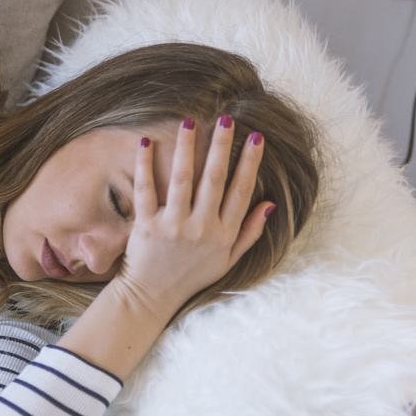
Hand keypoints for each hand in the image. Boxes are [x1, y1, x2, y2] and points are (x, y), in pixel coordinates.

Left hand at [114, 116, 271, 320]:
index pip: (241, 191)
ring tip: (189, 122)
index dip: (250, 163)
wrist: (150, 297)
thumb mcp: (228, 260)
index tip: (256, 138)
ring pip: (182, 179)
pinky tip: (147, 143)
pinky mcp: (146, 227)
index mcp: (223, 234)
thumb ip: (249, 232)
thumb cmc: (191, 277)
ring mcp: (173, 226)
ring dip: (187, 148)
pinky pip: (146, 191)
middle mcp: (201, 227)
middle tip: (227, 119)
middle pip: (215, 179)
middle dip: (222, 146)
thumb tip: (270, 204)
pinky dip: (145, 166)